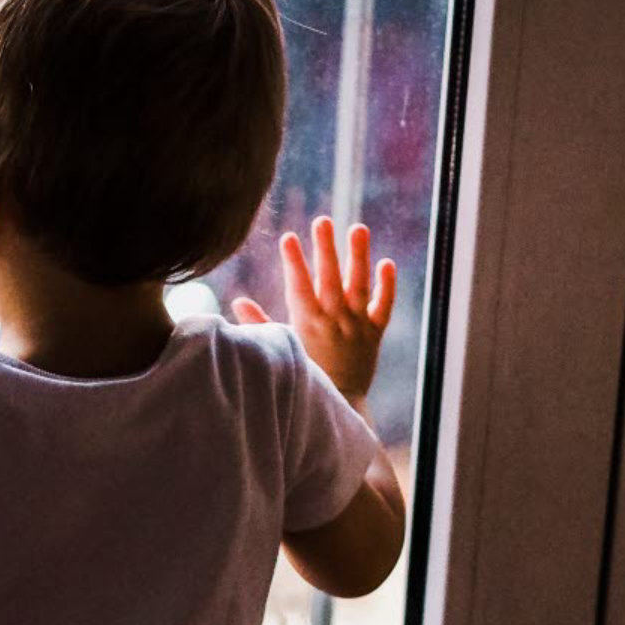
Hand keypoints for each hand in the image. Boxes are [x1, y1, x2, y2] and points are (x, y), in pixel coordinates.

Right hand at [233, 216, 395, 403]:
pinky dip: (387, 286)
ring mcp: (356, 325)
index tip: (288, 238)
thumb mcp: (281, 349)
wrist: (340, 403)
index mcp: (307, 324)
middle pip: (329, 279)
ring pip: (358, 285)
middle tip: (322, 221)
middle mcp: (333, 321)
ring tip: (358, 228)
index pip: (299, 286)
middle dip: (325, 249)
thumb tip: (238, 301)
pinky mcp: (375, 332)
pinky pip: (384, 306)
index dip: (294, 262)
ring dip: (358, 256)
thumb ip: (260, 324)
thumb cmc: (307, 375)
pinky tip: (387, 262)